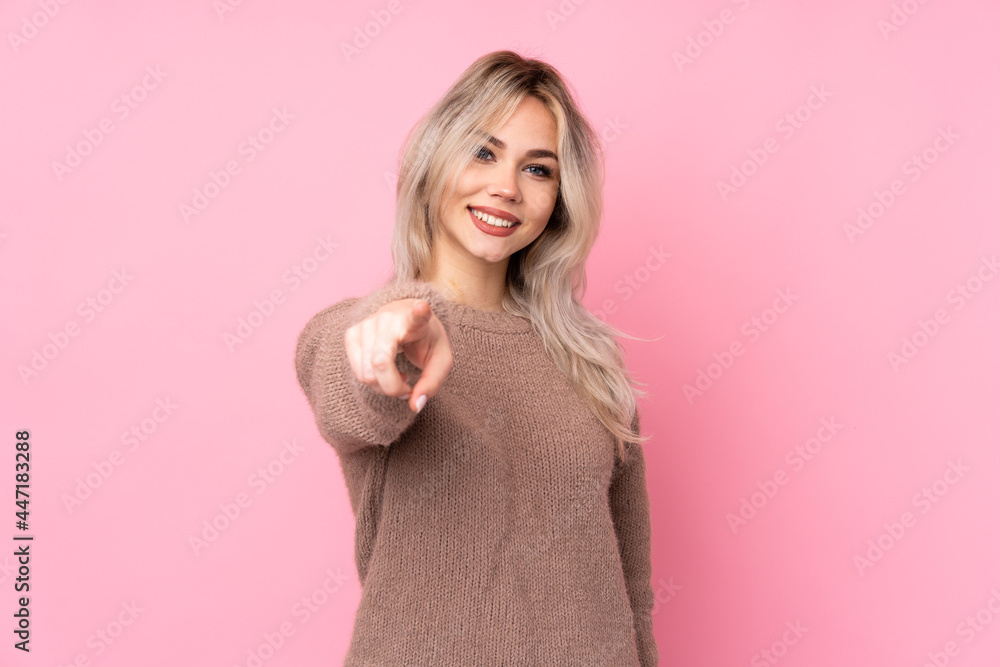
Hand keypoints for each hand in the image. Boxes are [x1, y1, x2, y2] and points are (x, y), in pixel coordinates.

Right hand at [344, 298, 452, 412]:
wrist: (405, 318)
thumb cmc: (425, 340)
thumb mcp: (440, 361)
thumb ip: (432, 384)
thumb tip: (414, 406)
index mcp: (415, 321)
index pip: (416, 316)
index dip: (419, 313)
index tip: (422, 307)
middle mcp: (387, 319)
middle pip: (380, 363)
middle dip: (393, 388)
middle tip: (407, 388)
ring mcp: (366, 324)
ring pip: (366, 373)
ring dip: (383, 386)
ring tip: (398, 376)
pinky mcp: (351, 334)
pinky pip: (357, 372)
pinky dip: (371, 381)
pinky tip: (384, 370)